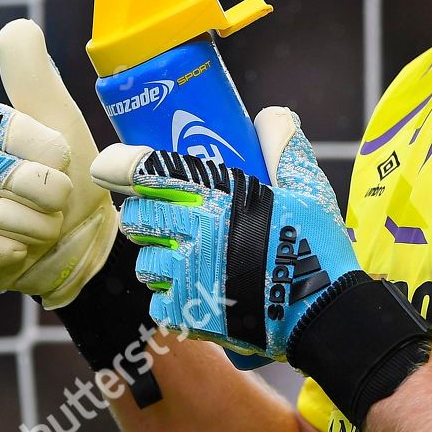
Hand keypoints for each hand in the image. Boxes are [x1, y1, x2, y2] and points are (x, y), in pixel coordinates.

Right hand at [0, 19, 117, 309]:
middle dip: (47, 193)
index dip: (51, 153)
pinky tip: (18, 251)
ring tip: (41, 227)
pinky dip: (9, 253)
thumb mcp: (60, 118)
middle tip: (56, 202)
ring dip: (34, 226)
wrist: (85, 244)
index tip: (63, 162)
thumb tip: (17, 27)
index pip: (12, 130)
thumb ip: (34, 73)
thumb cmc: (73, 177)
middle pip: (1, 175)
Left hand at [90, 107, 360, 360]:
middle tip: (164, 219)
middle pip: (136, 216)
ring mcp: (187, 276)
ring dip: (158, 259)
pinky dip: (171, 299)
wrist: (323, 314)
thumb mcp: (308, 189)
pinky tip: (197, 293)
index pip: (149, 171)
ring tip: (186, 261)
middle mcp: (195, 233)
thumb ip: (284, 148)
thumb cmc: (316, 247)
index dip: (121, 165)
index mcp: (218, 197)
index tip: (109, 166)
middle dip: (144, 215)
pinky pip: (157, 302)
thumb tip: (270, 116)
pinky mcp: (187, 314)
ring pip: (144, 261)